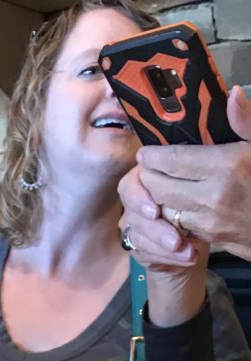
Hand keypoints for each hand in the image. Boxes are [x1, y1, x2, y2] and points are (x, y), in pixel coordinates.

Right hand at [118, 166, 209, 325]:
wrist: (196, 237)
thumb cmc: (199, 206)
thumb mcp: (197, 191)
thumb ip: (185, 185)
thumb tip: (182, 185)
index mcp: (145, 180)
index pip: (129, 184)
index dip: (139, 198)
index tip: (155, 211)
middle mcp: (135, 203)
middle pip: (132, 214)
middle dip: (155, 229)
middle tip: (175, 241)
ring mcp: (133, 226)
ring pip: (137, 236)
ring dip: (163, 246)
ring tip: (188, 253)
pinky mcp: (137, 248)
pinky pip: (144, 254)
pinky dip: (167, 258)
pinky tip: (187, 258)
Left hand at [132, 86, 250, 260]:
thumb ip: (246, 121)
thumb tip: (232, 95)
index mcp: (227, 166)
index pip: (172, 160)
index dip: (152, 156)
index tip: (145, 152)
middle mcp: (213, 195)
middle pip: (159, 187)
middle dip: (148, 176)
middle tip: (147, 167)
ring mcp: (210, 221)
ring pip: (164, 209)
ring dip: (158, 197)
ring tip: (159, 183)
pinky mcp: (210, 238)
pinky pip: (179, 225)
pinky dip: (173, 213)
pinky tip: (178, 202)